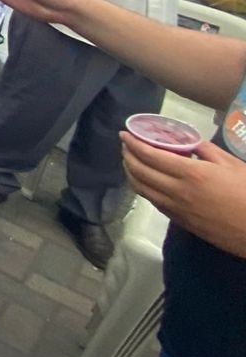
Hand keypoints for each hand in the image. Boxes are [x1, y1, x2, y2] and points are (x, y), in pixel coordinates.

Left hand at [121, 136, 245, 257]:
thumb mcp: (231, 165)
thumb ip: (206, 150)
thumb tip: (188, 141)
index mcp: (191, 173)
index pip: (150, 156)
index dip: (133, 144)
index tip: (124, 134)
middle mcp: (177, 191)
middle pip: (140, 172)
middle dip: (128, 156)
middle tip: (125, 146)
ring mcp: (177, 209)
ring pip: (142, 190)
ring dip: (131, 173)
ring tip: (129, 161)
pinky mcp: (181, 222)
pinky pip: (154, 202)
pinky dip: (144, 189)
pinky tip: (146, 182)